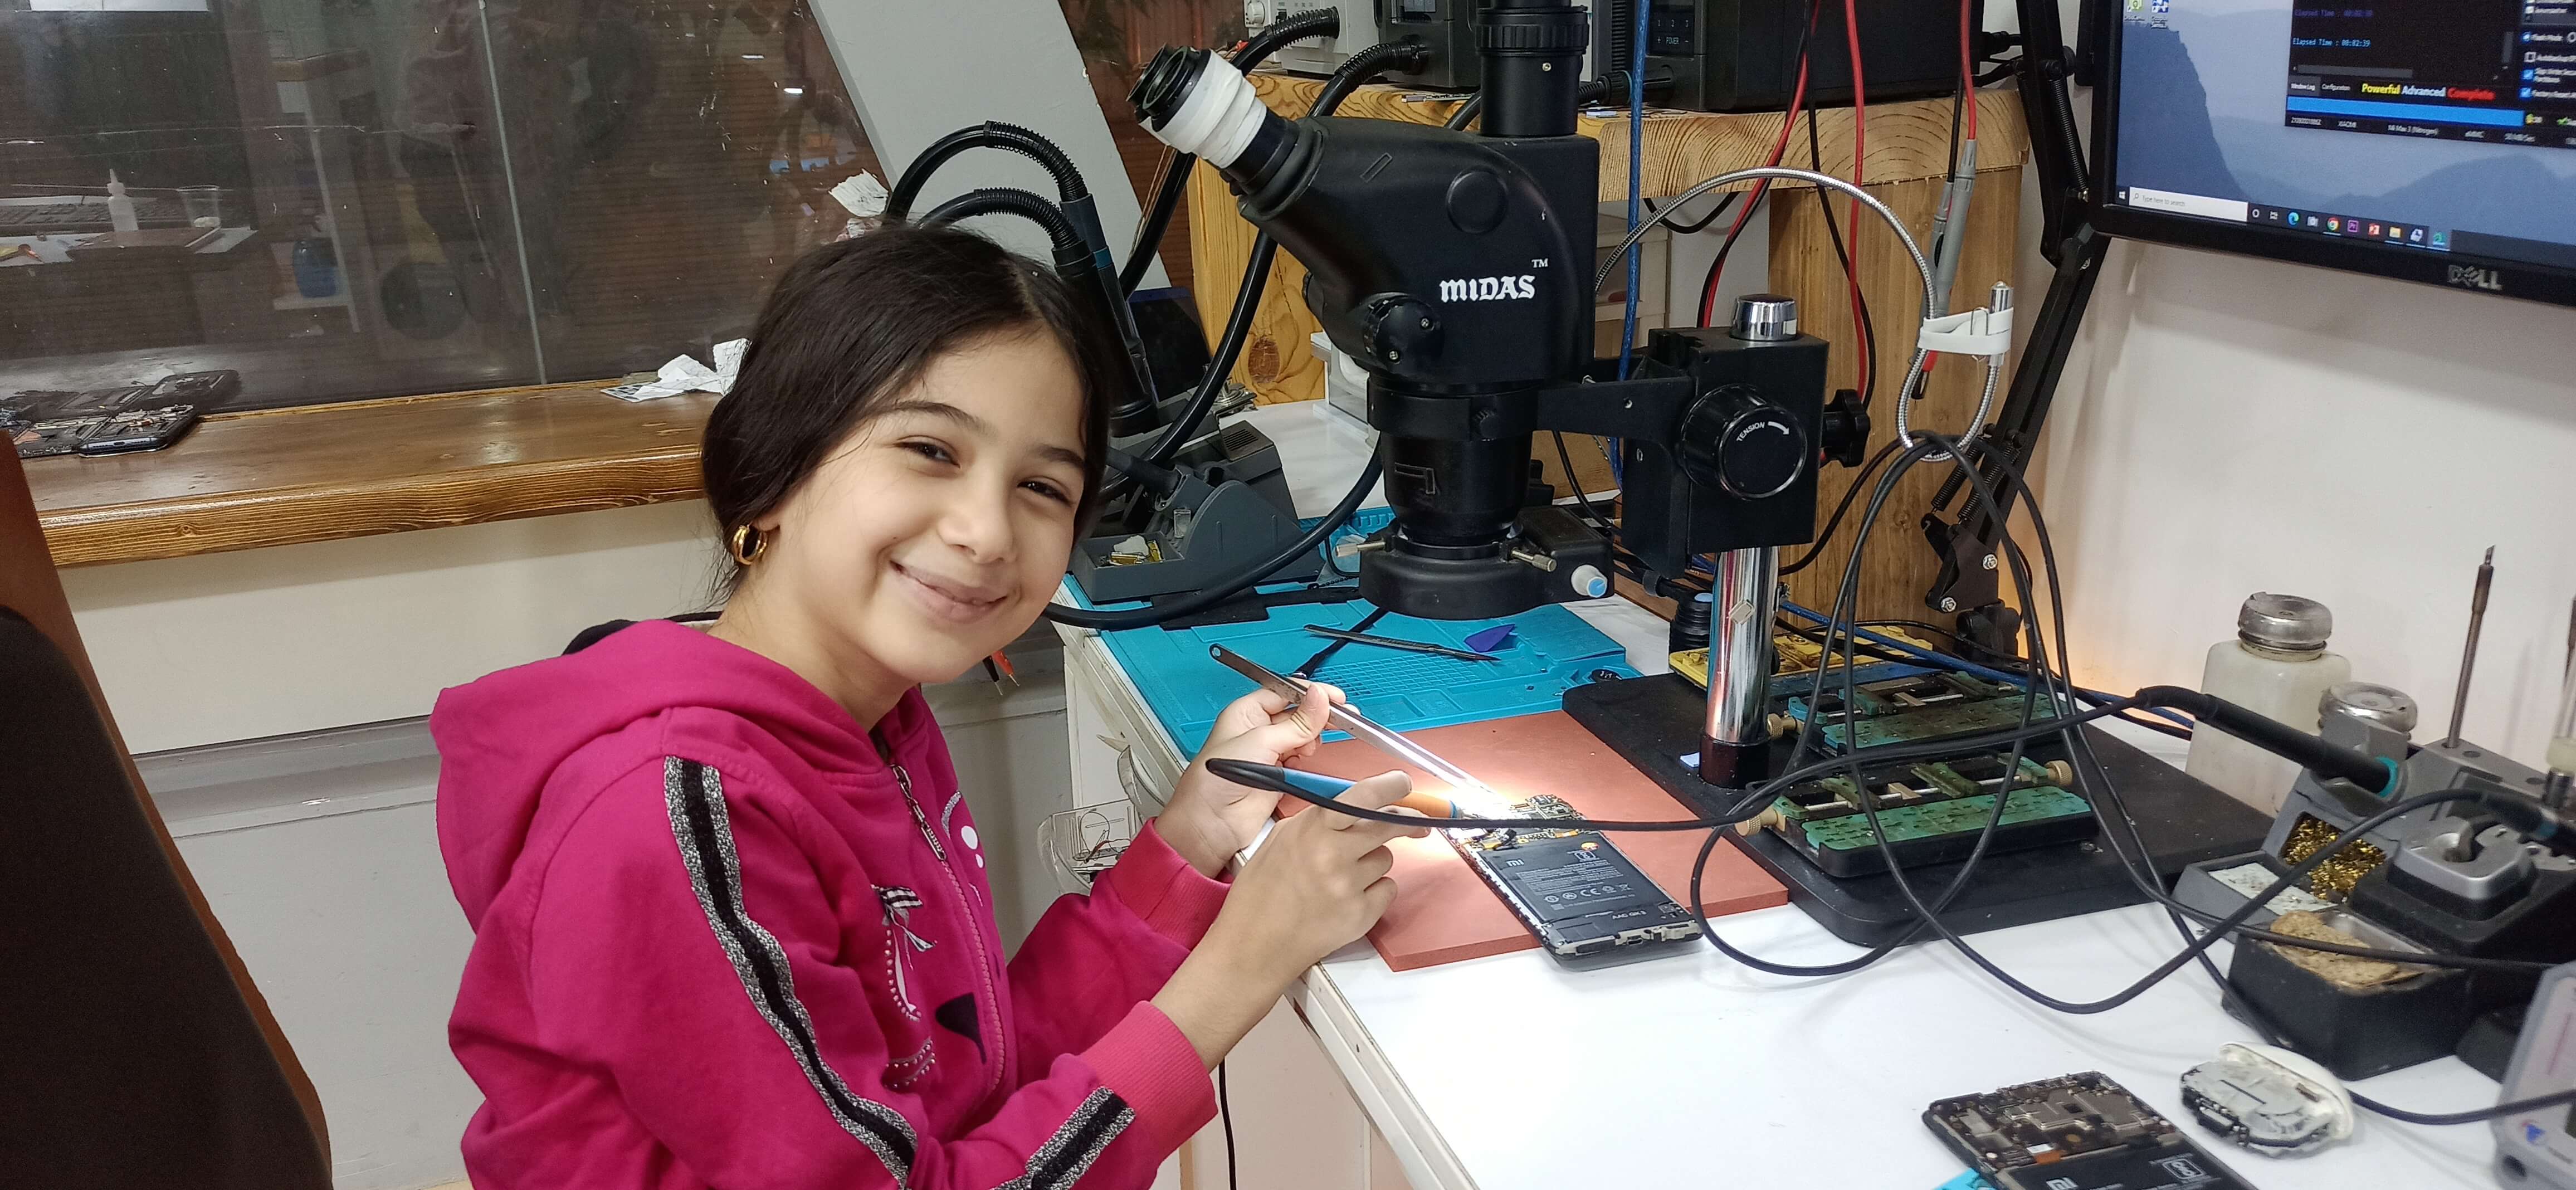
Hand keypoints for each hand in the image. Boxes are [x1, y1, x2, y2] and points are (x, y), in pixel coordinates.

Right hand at [1151, 773, 1428, 1066]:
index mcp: (1311, 830)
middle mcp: (1333, 855)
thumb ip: (1318, 820)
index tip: (1404, 783)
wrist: (1254, 945)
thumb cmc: (1262, 891)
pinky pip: (1386, 890)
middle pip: (1387, 826)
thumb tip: (1358, 806)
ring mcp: (1349, 887)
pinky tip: (1346, 900)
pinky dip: (1374, 892)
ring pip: (1385, 860)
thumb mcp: (1280, 840)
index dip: (1388, 788)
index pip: (1360, 798)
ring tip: (1342, 878)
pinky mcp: (1361, 916)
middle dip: (1404, 822)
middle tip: (1414, 825)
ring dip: (1373, 863)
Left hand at [1157, 682, 1345, 875]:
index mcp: (1246, 712)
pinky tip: (1302, 761)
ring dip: (1311, 739)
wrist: (1212, 823)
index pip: (1285, 692)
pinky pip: (1302, 759)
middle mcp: (1258, 730)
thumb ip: (1296, 722)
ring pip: (1303, 736)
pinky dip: (1307, 758)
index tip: (1335, 697)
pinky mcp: (1279, 774)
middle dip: (1317, 716)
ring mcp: (1269, 752)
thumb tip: (1319, 697)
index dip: (1311, 693)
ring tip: (1307, 748)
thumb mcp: (1260, 741)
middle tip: (1341, 718)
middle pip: (1297, 713)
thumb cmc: (1214, 780)